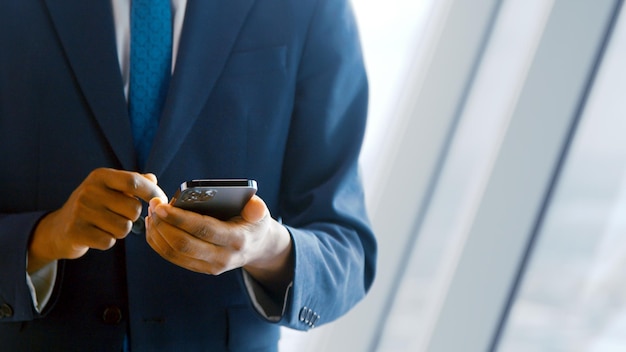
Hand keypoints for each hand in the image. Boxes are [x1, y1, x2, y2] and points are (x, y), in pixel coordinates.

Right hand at [28, 168, 166, 272]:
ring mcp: (81, 211)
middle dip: (133, 217)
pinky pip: (109, 241)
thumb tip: (153, 179)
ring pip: (124, 227)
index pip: (134, 181)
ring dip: (121, 230)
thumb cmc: (93, 206)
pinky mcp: (76, 231)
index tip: (160, 201)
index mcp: (100, 176)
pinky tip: (97, 235)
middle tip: (119, 216)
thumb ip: (133, 183)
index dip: (152, 192)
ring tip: (106, 225)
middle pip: (133, 208)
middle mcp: (89, 190)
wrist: (59, 228)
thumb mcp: (110, 188)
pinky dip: (107, 241)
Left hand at [146, 195, 292, 296]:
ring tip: (151, 213)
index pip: (204, 230)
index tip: (161, 206)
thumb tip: (254, 206)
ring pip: (174, 253)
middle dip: (163, 224)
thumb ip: (256, 208)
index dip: (180, 218)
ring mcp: (210, 267)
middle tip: (153, 205)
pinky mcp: (199, 268)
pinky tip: (153, 226)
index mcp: (237, 240)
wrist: (256, 248)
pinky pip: (172, 258)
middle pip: (183, 244)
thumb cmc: (253, 223)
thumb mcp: (260, 213)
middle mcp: (222, 258)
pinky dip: (158, 242)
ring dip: (157, 233)